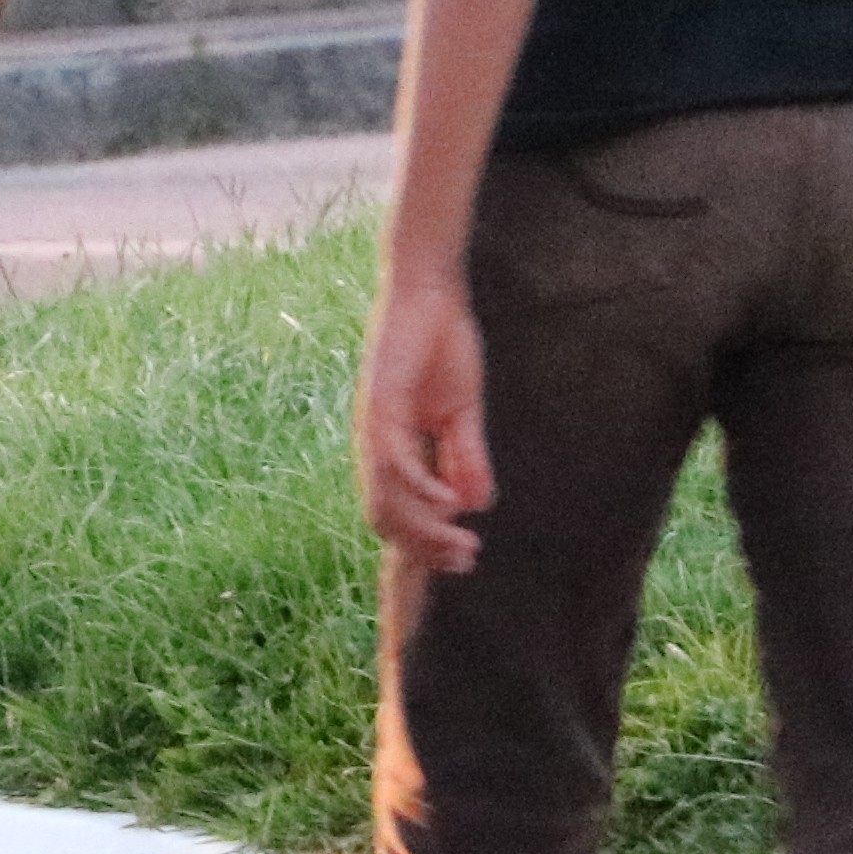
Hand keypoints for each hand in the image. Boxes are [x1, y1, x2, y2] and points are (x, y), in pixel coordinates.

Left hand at [358, 272, 496, 571]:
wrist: (432, 293)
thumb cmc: (443, 345)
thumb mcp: (462, 412)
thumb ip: (466, 457)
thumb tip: (477, 505)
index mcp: (390, 448)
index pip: (396, 513)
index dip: (426, 544)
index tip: (465, 561)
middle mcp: (375, 444)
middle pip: (386, 517)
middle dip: (426, 547)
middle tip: (466, 560)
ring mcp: (375, 426)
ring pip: (388, 498)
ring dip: (424, 528)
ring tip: (462, 544)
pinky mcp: (382, 406)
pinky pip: (396, 462)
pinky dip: (421, 490)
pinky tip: (451, 506)